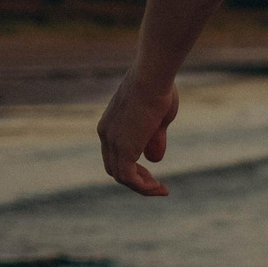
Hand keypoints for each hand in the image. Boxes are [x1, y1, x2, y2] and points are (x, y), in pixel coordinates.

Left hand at [97, 71, 179, 196]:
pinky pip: (129, 178)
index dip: (133, 167)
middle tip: (157, 183)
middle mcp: (106, 134)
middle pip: (115, 168)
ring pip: (121, 176)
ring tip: (161, 188)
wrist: (152, 78)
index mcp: (110, 125)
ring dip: (142, 187)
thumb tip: (154, 160)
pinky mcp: (124, 148)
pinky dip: (144, 187)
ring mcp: (113, 141)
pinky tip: (159, 187)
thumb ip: (153, 140)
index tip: (152, 171)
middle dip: (137, 179)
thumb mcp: (157, 119)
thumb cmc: (158, 90)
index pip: (114, 155)